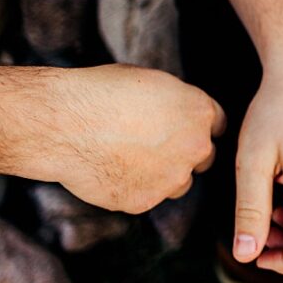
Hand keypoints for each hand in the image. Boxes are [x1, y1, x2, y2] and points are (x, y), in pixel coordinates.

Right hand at [48, 64, 224, 213]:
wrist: (65, 123)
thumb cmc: (101, 92)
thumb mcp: (148, 82)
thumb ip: (174, 103)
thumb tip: (177, 113)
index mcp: (198, 111)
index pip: (217, 124)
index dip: (198, 125)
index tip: (183, 126)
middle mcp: (194, 147)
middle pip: (204, 156)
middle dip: (185, 152)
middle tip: (153, 143)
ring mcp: (171, 178)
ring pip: (178, 182)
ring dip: (163, 174)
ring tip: (127, 155)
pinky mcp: (146, 201)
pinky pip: (147, 196)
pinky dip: (133, 187)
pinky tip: (109, 168)